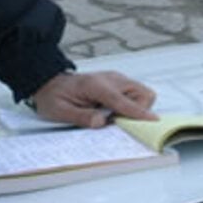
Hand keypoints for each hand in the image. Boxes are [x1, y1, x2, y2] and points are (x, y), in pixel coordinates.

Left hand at [30, 70, 158, 127]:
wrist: (50, 83)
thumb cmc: (55, 96)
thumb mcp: (60, 111)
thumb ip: (81, 117)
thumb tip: (101, 123)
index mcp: (96, 85)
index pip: (124, 100)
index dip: (139, 112)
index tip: (152, 121)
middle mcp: (110, 79)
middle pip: (142, 93)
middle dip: (139, 110)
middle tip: (119, 122)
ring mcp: (115, 79)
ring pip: (141, 93)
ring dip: (135, 108)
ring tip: (113, 116)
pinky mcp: (117, 83)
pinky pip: (134, 94)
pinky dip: (131, 105)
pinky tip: (113, 111)